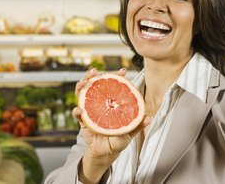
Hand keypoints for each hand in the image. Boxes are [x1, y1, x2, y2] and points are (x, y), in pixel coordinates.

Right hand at [74, 68, 149, 182]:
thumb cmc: (118, 140)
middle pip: (94, 85)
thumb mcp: (129, 131)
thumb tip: (148, 118)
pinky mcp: (83, 121)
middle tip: (94, 72)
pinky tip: (79, 110)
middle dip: (92, 76)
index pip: (113, 85)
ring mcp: (90, 110)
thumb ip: (137, 125)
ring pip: (82, 94)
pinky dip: (76, 111)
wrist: (106, 153)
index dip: (116, 76)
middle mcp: (100, 103)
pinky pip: (78, 114)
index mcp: (111, 102)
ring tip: (83, 83)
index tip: (122, 71)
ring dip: (81, 86)